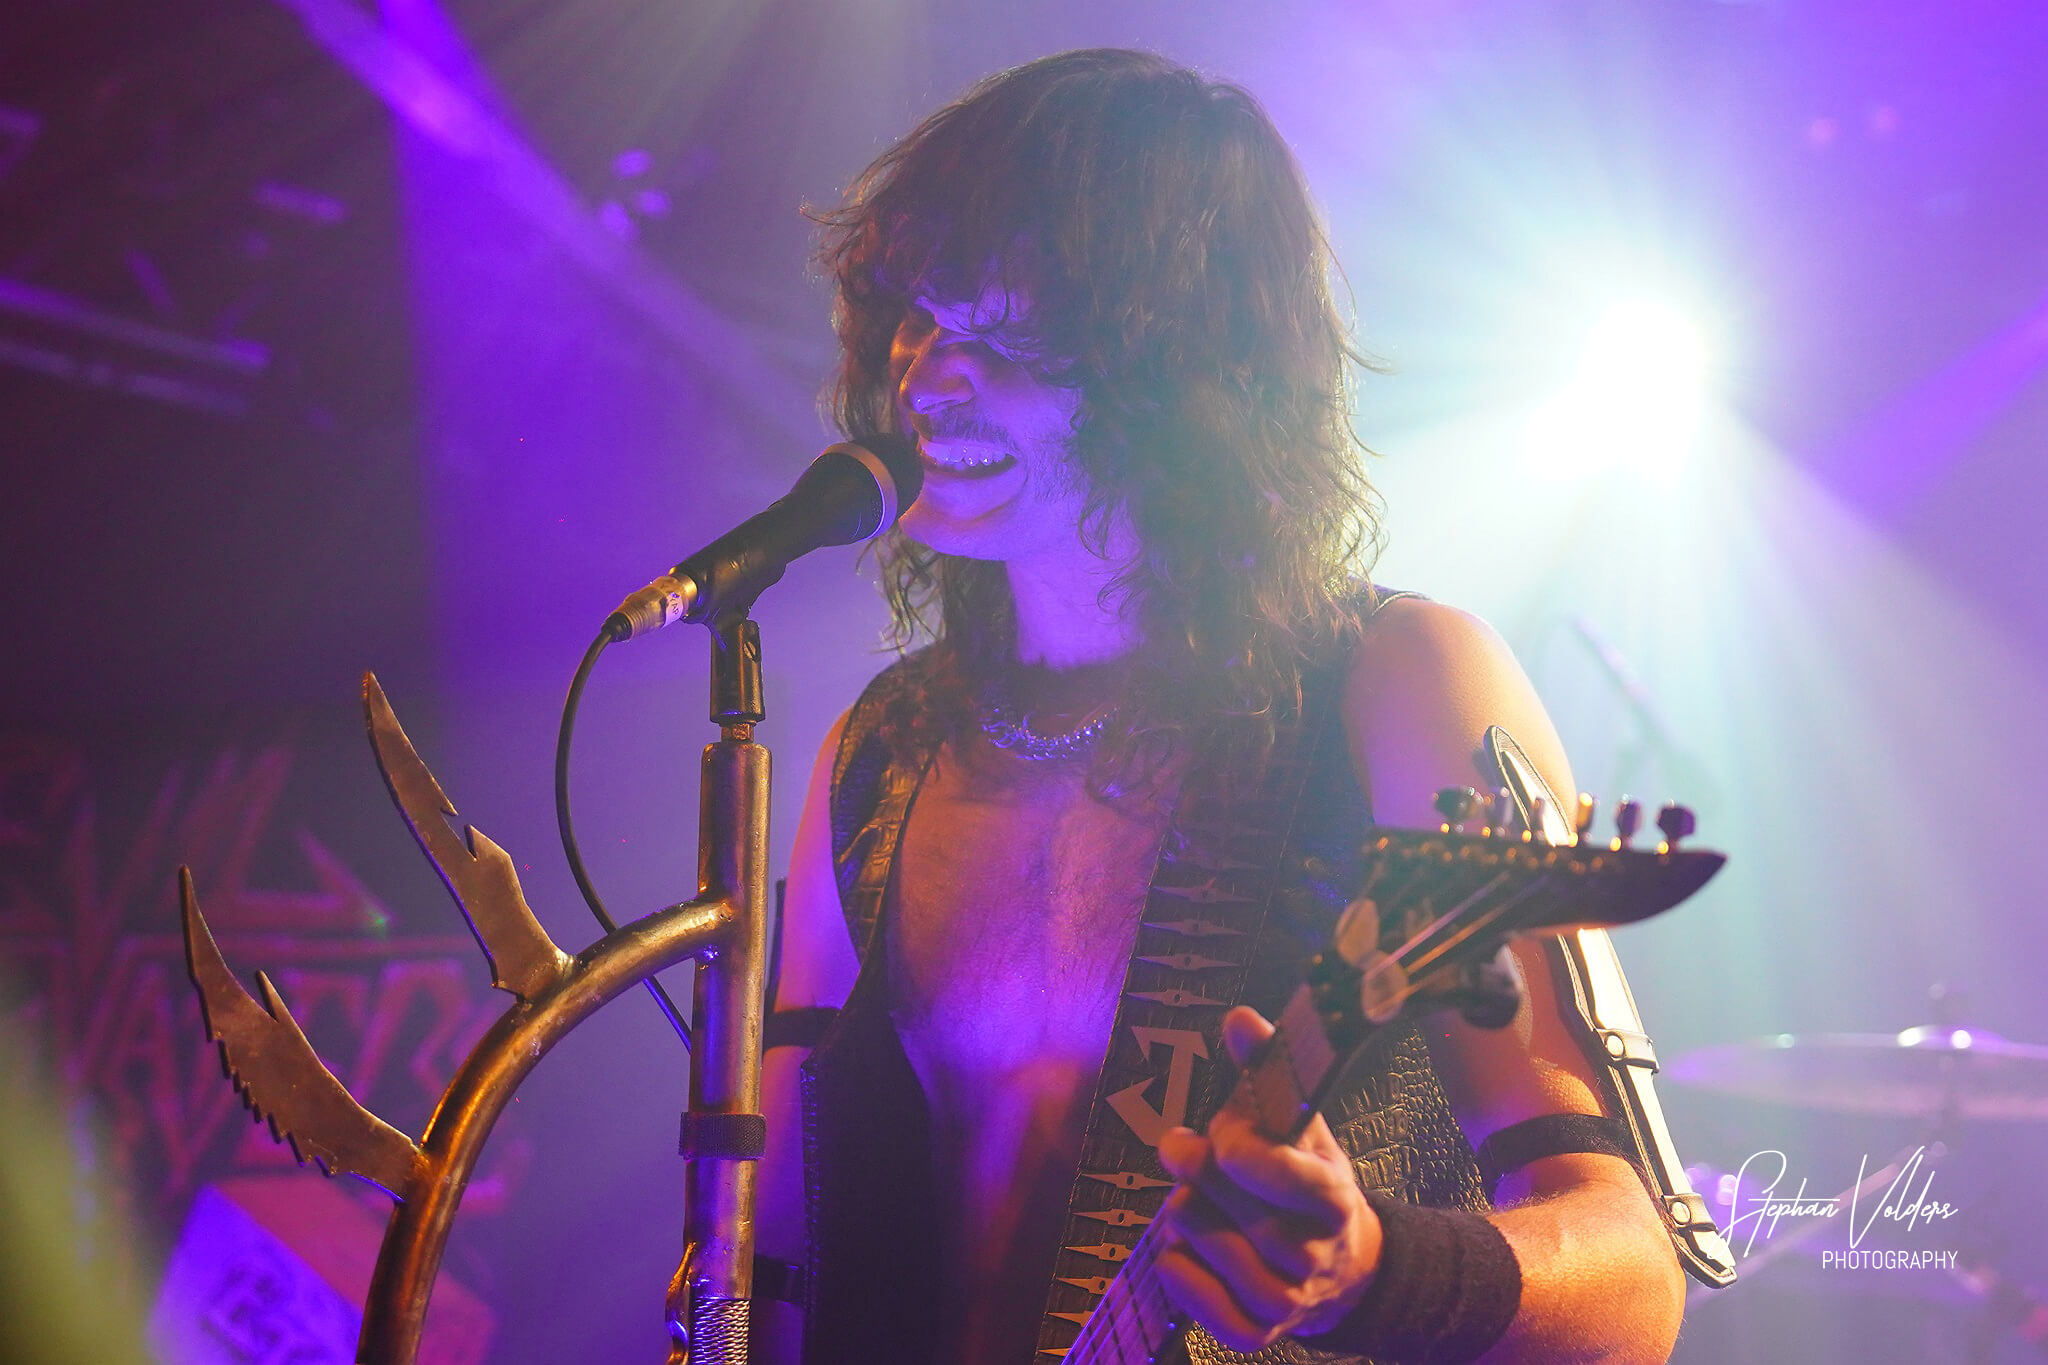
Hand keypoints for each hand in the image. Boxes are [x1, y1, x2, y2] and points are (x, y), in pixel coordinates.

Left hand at [1153, 1006, 1382, 1353]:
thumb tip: (1241, 1019)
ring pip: (1209, 1247)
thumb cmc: (1309, 1183)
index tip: (1221, 1133)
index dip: (1248, 1154)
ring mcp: (1287, 1298)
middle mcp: (1315, 1254)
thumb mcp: (1300, 1125)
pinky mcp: (1257, 1330)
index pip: (1293, 1180)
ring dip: (1185, 1213)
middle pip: (1238, 1210)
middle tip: (1178, 1145)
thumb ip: (1269, 1070)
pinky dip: (1178, 1268)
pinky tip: (1179, 1245)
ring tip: (1190, 1195)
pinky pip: (1198, 1301)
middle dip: (1199, 1169)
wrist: (1342, 1266)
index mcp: (1333, 1199)